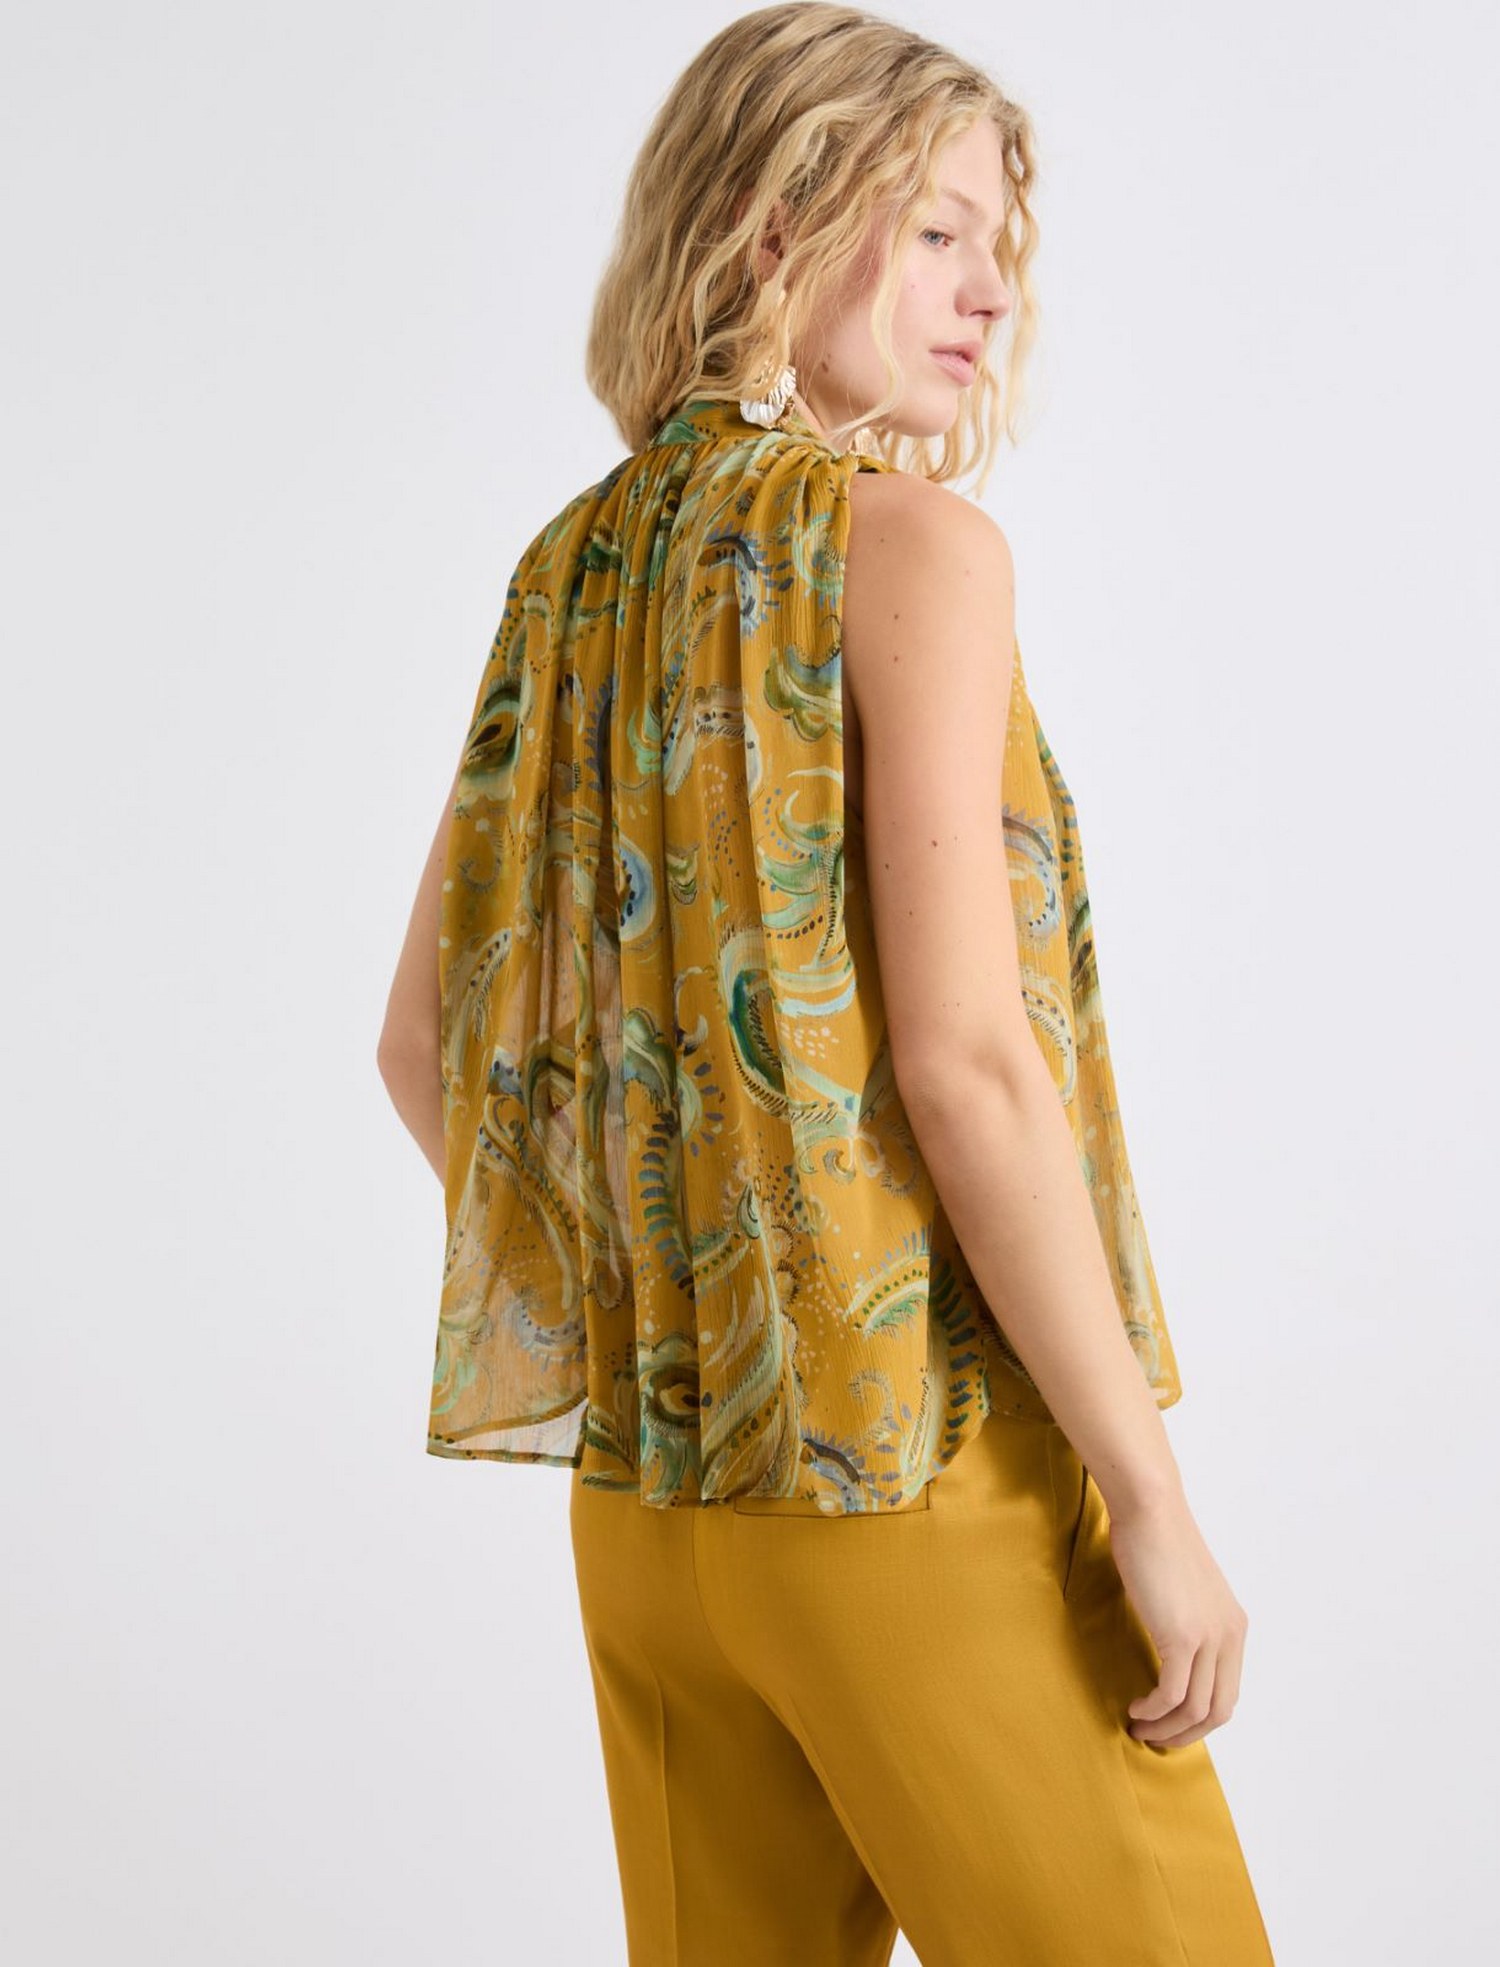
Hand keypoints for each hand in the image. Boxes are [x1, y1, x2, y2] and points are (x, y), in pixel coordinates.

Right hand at [1105, 1490, 1249, 1749]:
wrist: (1151, 1510)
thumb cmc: (1157, 1540)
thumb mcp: (1184, 1590)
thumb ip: (1188, 1622)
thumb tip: (1169, 1651)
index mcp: (1234, 1626)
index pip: (1227, 1692)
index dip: (1200, 1718)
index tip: (1171, 1724)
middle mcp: (1230, 1635)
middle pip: (1219, 1709)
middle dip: (1186, 1733)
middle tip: (1155, 1738)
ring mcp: (1209, 1637)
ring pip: (1197, 1708)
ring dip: (1167, 1728)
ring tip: (1139, 1727)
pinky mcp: (1182, 1636)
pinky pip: (1172, 1693)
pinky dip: (1154, 1710)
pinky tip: (1136, 1708)